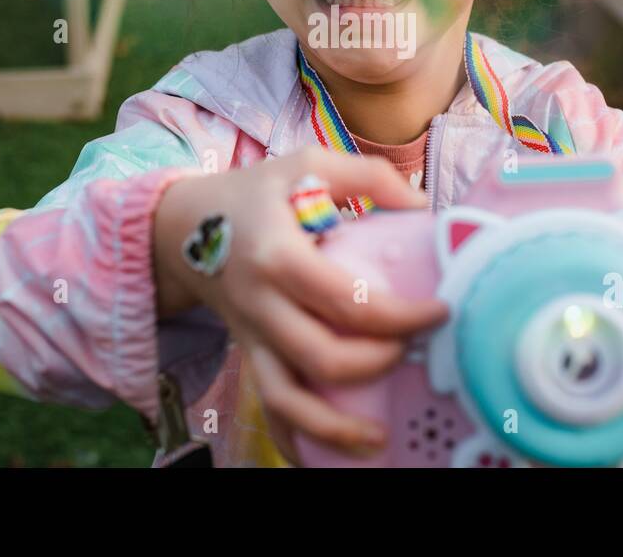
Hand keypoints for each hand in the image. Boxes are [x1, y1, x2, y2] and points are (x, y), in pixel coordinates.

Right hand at [153, 148, 447, 458]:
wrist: (183, 225)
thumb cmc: (256, 192)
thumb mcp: (308, 163)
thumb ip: (368, 177)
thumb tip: (421, 208)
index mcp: (277, 255)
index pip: (346, 300)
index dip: (399, 315)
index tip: (440, 312)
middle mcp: (260, 304)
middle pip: (320, 356)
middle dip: (376, 364)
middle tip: (412, 352)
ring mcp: (249, 336)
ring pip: (284, 399)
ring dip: (332, 429)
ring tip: (379, 440)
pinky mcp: (247, 354)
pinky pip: (266, 406)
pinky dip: (292, 439)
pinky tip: (323, 458)